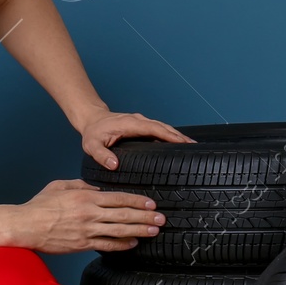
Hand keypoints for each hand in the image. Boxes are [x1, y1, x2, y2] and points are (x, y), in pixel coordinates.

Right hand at [12, 179, 164, 253]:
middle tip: (161, 218)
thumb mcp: (60, 186)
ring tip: (154, 230)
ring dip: (139, 230)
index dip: (138, 200)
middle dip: (145, 216)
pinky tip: (134, 243)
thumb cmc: (39, 205)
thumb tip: (97, 188)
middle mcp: (90, 213)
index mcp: (86, 196)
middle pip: (124, 214)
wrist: (24, 225)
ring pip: (119, 230)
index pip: (118, 197)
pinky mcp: (82, 244)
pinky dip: (122, 245)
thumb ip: (81, 184)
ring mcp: (87, 230)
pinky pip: (107, 245)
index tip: (151, 203)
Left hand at [80, 110, 195, 169]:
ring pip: (163, 127)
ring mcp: (141, 122)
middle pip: (164, 127)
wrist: (91, 119)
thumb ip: (101, 155)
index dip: (169, 136)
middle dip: (179, 136)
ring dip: (177, 135)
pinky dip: (170, 135)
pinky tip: (177, 143)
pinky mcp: (142, 126)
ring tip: (191, 146)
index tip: (182, 143)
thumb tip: (113, 164)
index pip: (154, 129)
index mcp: (130, 124)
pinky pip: (159, 129)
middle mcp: (139, 121)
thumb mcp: (91, 145)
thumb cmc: (92, 133)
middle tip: (194, 147)